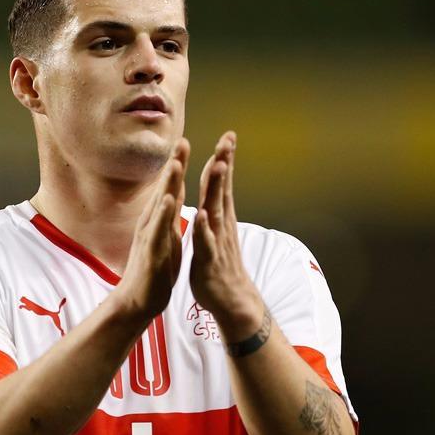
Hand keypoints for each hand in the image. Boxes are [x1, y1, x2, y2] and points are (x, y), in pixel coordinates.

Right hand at [118, 138, 190, 320]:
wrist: (137, 300)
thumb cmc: (153, 269)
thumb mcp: (164, 236)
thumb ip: (167, 214)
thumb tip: (171, 195)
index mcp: (159, 219)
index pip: (171, 187)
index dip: (179, 165)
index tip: (186, 142)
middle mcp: (152, 222)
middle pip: (164, 188)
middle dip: (174, 164)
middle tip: (182, 139)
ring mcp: (150, 236)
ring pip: (160, 205)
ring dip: (168, 184)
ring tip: (177, 162)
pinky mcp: (151, 252)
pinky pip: (157, 230)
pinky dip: (163, 214)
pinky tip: (169, 200)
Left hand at [190, 132, 264, 339]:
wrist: (231, 300)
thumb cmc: (220, 265)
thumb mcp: (217, 232)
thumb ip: (216, 209)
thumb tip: (217, 190)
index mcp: (219, 216)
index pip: (221, 182)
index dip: (224, 158)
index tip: (228, 135)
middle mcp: (221, 224)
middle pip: (222, 188)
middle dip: (225, 162)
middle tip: (228, 139)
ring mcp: (217, 240)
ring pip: (217, 209)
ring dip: (217, 188)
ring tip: (219, 166)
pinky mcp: (209, 259)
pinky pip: (207, 241)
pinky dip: (205, 228)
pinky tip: (203, 215)